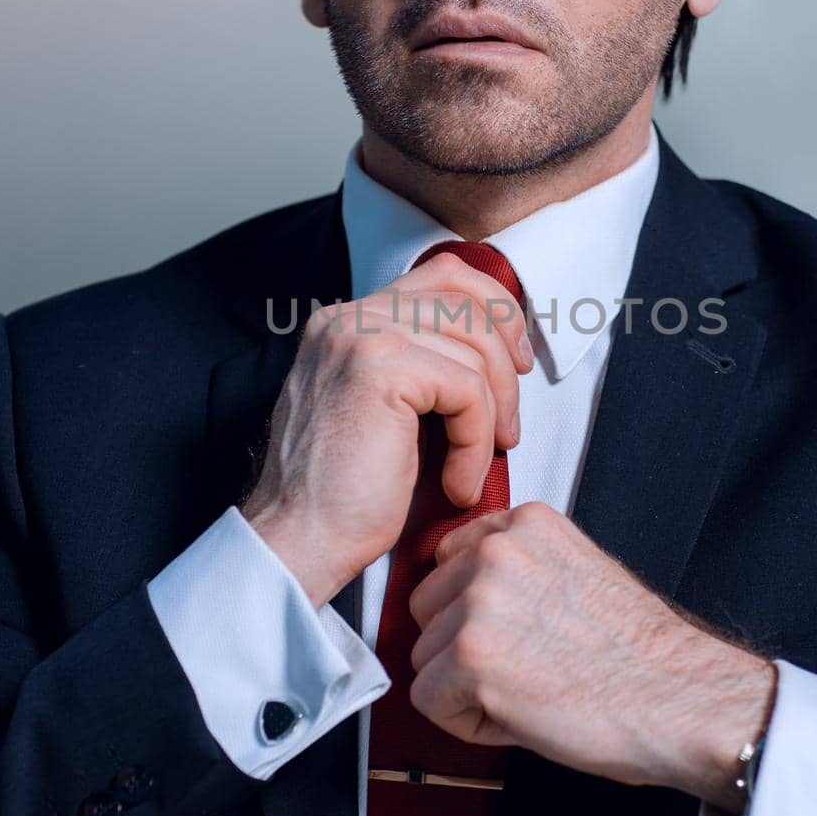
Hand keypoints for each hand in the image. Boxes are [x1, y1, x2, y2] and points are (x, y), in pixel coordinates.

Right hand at [240, 255, 533, 607]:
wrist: (298, 541)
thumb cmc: (345, 494)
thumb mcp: (390, 411)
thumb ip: (424, 366)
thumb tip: (501, 352)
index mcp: (348, 320)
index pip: (446, 274)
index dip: (497, 310)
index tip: (518, 362)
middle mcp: (348, 316)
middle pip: (467, 300)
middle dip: (506, 364)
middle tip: (509, 428)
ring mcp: (360, 336)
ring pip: (474, 349)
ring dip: (492, 416)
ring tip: (472, 467)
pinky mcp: (379, 369)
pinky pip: (466, 390)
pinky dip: (475, 442)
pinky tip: (457, 482)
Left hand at [408, 500, 777, 804]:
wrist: (679, 698)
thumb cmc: (639, 655)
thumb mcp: (576, 574)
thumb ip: (518, 569)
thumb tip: (463, 596)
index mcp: (526, 525)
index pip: (448, 561)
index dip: (472, 611)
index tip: (509, 631)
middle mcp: (498, 552)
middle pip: (426, 610)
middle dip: (462, 648)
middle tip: (524, 667)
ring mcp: (481, 601)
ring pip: (426, 658)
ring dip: (467, 687)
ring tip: (530, 689)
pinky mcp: (472, 658)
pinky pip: (430, 702)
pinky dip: (469, 723)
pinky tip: (520, 713)